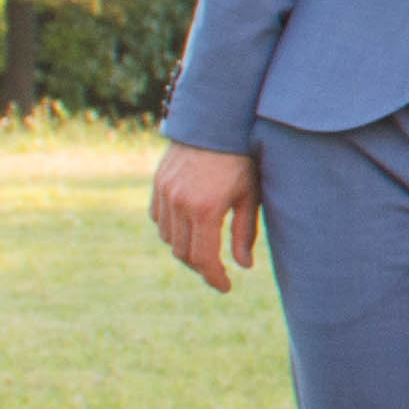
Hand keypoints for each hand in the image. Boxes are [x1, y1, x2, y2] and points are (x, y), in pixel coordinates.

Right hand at [151, 144, 262, 294]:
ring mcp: (164, 194)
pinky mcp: (157, 185)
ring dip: (185, 249)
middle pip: (183, 253)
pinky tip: (188, 229)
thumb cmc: (242, 158)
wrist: (216, 122)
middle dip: (201, 267)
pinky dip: (171, 230)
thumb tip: (243, 266)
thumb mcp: (250, 196)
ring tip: (206, 250)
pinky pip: (158, 219)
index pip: (203, 258)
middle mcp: (179, 204)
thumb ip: (244, 233)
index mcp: (205, 210)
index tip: (225, 287)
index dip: (214, 277)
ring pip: (168, 238)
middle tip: (217, 271)